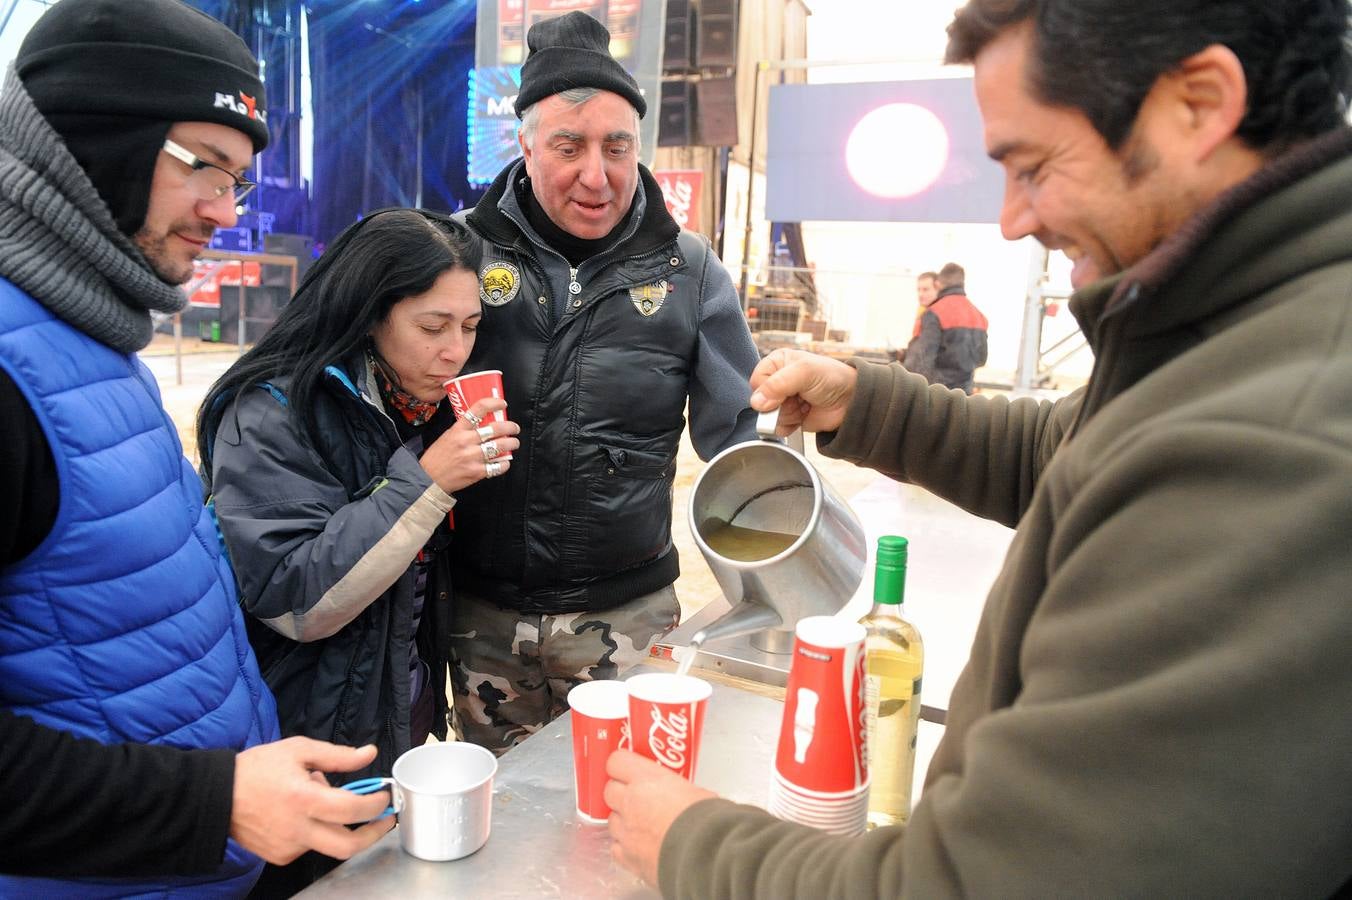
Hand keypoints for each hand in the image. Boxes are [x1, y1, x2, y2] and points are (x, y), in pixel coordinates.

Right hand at [230, 737, 393, 864]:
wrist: (216, 796)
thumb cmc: (256, 769)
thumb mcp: (298, 750)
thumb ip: (338, 755)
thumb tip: (368, 754)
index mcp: (303, 799)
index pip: (351, 809)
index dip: (375, 804)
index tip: (385, 796)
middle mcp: (296, 829)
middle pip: (348, 846)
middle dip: (374, 834)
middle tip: (384, 819)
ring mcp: (287, 847)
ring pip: (328, 843)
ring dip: (337, 824)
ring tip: (320, 799)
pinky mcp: (279, 856)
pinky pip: (309, 846)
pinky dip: (315, 830)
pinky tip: (302, 812)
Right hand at [419, 397, 519, 492]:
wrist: (428, 478)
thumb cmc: (437, 458)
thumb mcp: (447, 436)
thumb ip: (463, 430)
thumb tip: (482, 424)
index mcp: (458, 429)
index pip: (478, 409)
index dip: (494, 403)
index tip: (502, 403)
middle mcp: (466, 441)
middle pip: (496, 428)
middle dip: (510, 427)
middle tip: (514, 428)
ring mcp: (472, 457)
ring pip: (501, 446)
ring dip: (512, 443)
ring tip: (513, 443)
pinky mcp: (477, 472)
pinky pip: (498, 466)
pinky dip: (505, 463)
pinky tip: (504, 461)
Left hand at [605, 750, 715, 887]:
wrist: (706, 857)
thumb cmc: (708, 823)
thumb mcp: (698, 792)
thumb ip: (679, 790)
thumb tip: (685, 796)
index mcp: (648, 780)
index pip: (617, 761)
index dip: (622, 766)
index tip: (628, 769)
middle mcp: (631, 802)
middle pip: (609, 790)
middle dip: (621, 793)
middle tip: (637, 797)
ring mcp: (626, 831)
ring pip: (612, 820)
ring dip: (623, 821)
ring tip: (643, 826)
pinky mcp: (627, 857)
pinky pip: (616, 848)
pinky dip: (625, 847)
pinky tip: (641, 847)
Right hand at [749, 349, 858, 434]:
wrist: (851, 401)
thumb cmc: (832, 378)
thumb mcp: (804, 372)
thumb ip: (777, 384)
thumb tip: (757, 402)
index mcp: (778, 362)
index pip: (757, 380)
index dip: (767, 390)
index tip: (784, 392)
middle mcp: (778, 380)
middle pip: (760, 400)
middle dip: (779, 404)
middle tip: (798, 398)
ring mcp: (783, 400)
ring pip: (767, 416)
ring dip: (787, 414)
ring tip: (804, 405)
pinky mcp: (789, 417)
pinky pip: (777, 427)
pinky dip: (789, 425)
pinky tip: (803, 415)